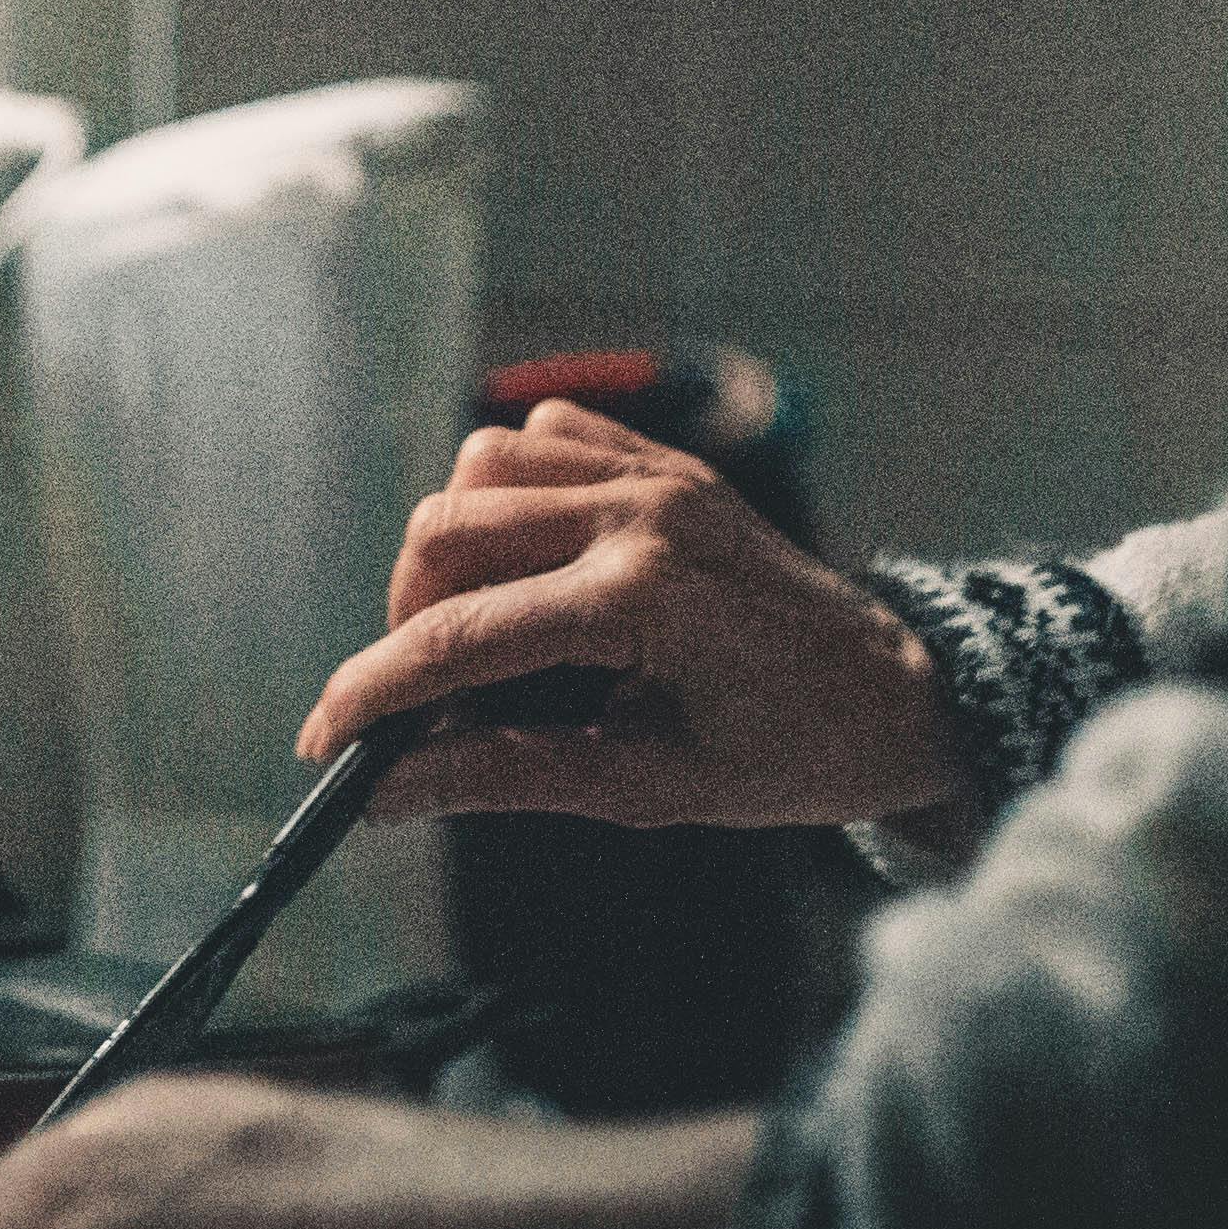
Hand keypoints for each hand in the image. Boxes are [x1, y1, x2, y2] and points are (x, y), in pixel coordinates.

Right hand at [296, 398, 961, 829]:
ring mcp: (655, 472)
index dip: (373, 694)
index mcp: (643, 602)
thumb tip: (388, 792)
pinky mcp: (666, 457)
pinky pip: (542, 436)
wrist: (904, 690)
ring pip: (480, 469)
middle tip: (433, 698)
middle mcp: (640, 514)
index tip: (323, 743)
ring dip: (453, 550)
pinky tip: (531, 563)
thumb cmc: (793, 754)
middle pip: (448, 533)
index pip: (461, 639)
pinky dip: (510, 492)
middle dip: (408, 620)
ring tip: (483, 630)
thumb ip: (510, 774)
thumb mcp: (652, 788)